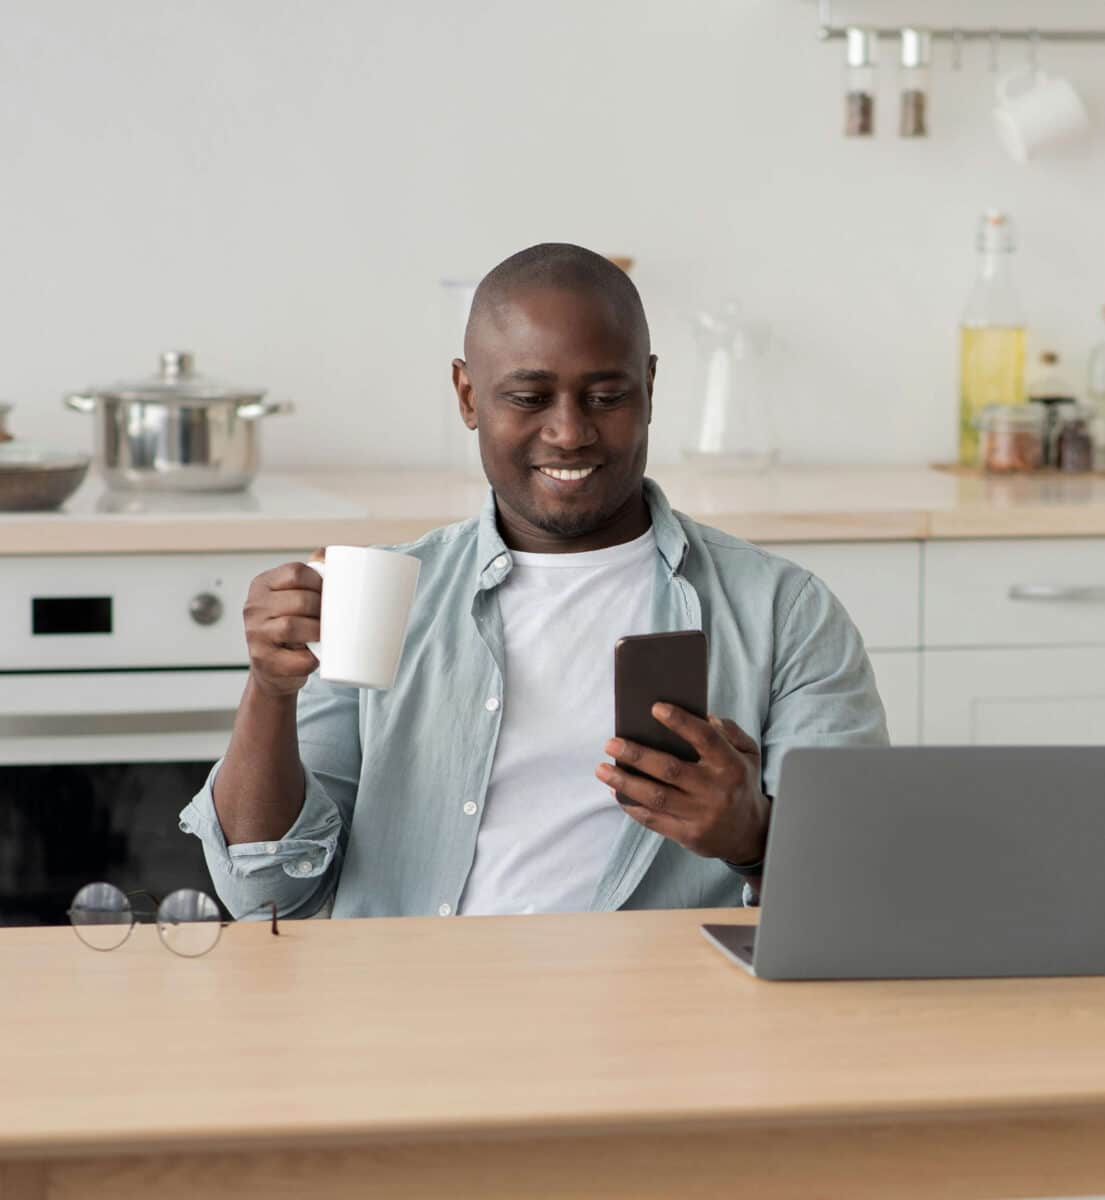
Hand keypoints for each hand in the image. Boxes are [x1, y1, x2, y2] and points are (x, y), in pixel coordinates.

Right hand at [242, 550, 324, 697]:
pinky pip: (297, 658)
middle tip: (333, 618)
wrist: (273, 671)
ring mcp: (256, 635)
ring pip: (293, 626)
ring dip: (318, 631)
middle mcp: (253, 607)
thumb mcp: (293, 597)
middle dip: (322, 609)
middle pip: (300, 600)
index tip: (330, 593)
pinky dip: (312, 658)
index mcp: (262, 585)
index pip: (295, 572)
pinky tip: (315, 656)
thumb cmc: (290, 629)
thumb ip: (309, 574)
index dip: (320, 581)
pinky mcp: (264, 661)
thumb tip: (327, 553)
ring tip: (326, 635)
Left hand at [595, 703, 769, 864]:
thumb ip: (729, 732)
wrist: (750, 834)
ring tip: (601, 768)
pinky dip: (631, 805)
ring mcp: (701, 815)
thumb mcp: (748, 754)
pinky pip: (653, 819)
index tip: (655, 708)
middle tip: (611, 742)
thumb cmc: (741, 783)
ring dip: (624, 782)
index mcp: (731, 766)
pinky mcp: (687, 835)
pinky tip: (615, 790)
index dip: (681, 722)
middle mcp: (716, 791)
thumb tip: (703, 716)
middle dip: (637, 755)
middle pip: (670, 770)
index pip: (705, 739)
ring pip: (656, 797)